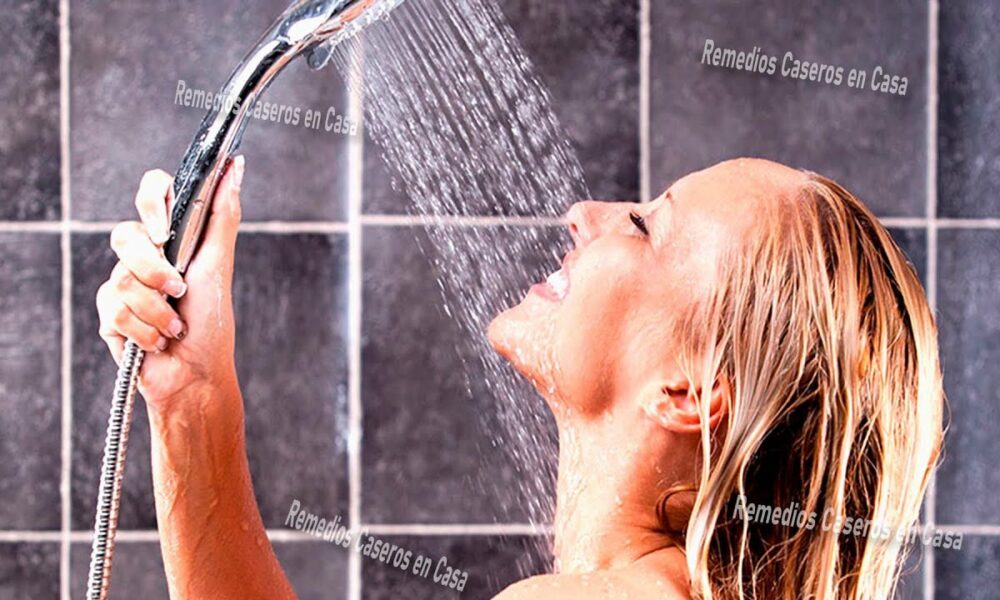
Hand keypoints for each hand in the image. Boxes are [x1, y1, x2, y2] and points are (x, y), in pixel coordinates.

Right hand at [96, 156, 245, 408]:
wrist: (196, 375)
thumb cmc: (213, 322)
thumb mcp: (219, 265)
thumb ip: (223, 214)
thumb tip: (235, 166)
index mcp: (173, 239)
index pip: (152, 194)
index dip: (152, 201)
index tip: (167, 230)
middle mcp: (144, 257)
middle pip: (125, 235)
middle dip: (155, 269)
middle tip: (178, 289)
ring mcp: (123, 285)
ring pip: (121, 278)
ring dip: (158, 310)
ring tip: (177, 326)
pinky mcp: (109, 315)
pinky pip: (114, 309)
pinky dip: (145, 329)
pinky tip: (159, 342)